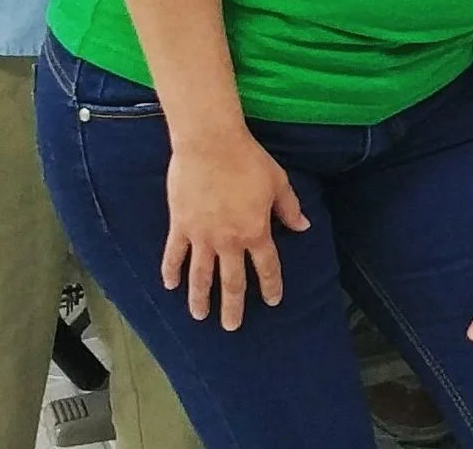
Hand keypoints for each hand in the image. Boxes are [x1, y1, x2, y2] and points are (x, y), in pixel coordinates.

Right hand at [163, 126, 308, 328]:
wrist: (211, 145)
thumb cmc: (249, 161)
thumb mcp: (278, 183)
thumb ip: (289, 208)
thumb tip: (303, 227)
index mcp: (255, 231)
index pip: (265, 266)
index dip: (270, 285)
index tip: (272, 302)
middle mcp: (228, 241)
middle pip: (231, 281)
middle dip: (232, 306)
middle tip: (232, 327)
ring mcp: (201, 236)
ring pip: (200, 275)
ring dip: (199, 298)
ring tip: (199, 316)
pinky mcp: (180, 226)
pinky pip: (174, 255)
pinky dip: (171, 271)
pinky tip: (169, 286)